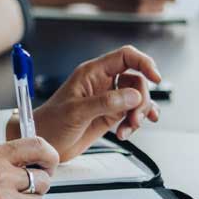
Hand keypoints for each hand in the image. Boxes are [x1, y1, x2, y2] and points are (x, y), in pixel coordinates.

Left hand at [33, 46, 162, 160]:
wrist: (43, 142)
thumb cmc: (51, 123)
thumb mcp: (77, 111)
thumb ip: (106, 102)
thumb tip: (133, 96)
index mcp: (93, 72)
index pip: (126, 57)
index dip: (144, 63)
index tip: (155, 77)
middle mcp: (102, 83)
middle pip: (136, 80)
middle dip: (141, 99)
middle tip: (135, 117)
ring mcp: (108, 99)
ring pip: (137, 98)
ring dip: (140, 113)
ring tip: (130, 127)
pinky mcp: (110, 115)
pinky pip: (132, 113)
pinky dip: (135, 122)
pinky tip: (128, 131)